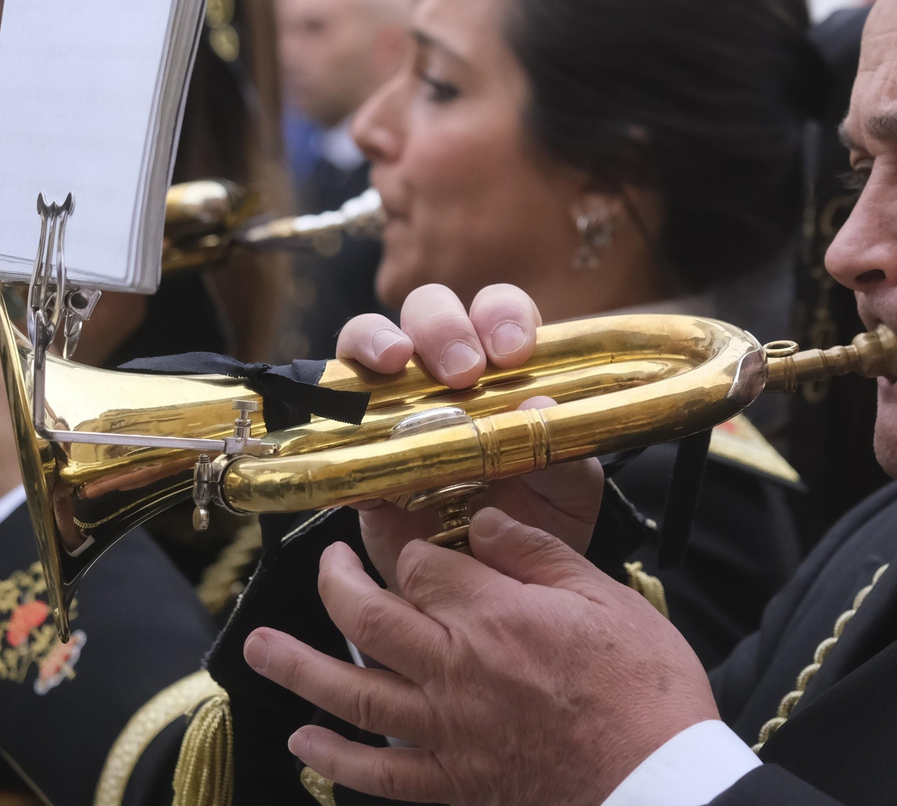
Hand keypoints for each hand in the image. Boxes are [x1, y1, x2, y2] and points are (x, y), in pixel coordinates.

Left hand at [245, 508, 716, 804]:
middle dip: (336, 582)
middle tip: (327, 561)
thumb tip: (483, 519)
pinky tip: (308, 742)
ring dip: (299, 668)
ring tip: (258, 650)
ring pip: (352, 692)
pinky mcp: (455, 781)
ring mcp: (447, 731)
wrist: (659, 781)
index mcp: (492, 614)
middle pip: (368, 617)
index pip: (417, 563)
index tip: (398, 526)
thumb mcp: (602, 595)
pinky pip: (379, 772)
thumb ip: (535, 553)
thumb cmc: (644, 688)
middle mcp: (455, 669)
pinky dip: (337, 759)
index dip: (401, 539)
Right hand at [336, 284, 603, 592]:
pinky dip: (334, 414)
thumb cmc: (538, 523)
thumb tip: (539, 403)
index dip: (501, 315)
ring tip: (392, 362)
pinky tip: (359, 434)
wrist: (491, 588)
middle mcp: (442, 373)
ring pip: (366, 337)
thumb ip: (564, 450)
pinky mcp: (355, 449)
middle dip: (441, 325)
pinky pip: (328, 415)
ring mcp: (392, 404)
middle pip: (428, 308)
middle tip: (461, 371)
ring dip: (375, 337)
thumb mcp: (569, 492)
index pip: (497, 310)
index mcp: (502, 367)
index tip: (512, 351)